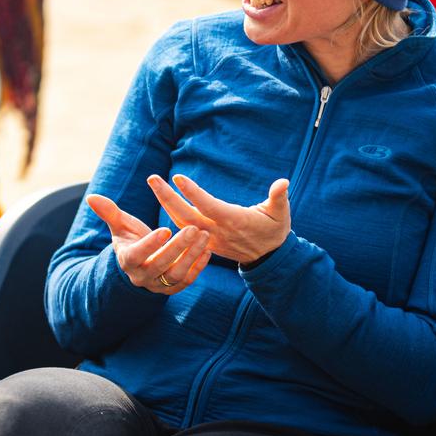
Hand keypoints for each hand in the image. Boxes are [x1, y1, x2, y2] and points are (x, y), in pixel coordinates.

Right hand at [86, 193, 211, 293]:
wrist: (140, 264)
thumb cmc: (130, 239)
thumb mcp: (120, 226)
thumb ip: (109, 212)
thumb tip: (91, 197)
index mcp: (127, 260)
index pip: (137, 255)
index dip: (150, 244)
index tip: (165, 229)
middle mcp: (142, 276)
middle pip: (160, 265)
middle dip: (178, 247)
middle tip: (193, 229)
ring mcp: (158, 285)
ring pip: (177, 274)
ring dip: (192, 256)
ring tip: (204, 236)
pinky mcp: (173, 288)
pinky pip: (188, 281)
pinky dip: (198, 267)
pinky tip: (208, 250)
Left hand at [147, 173, 291, 265]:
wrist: (268, 257)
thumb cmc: (275, 229)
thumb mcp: (281, 213)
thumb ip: (279, 197)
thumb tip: (283, 183)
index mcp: (233, 220)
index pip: (208, 206)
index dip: (193, 193)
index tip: (177, 178)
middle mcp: (217, 230)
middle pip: (186, 215)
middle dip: (167, 197)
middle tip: (151, 178)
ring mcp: (209, 238)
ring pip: (182, 222)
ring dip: (166, 203)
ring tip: (154, 184)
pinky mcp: (206, 242)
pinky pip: (184, 230)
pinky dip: (171, 217)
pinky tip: (162, 202)